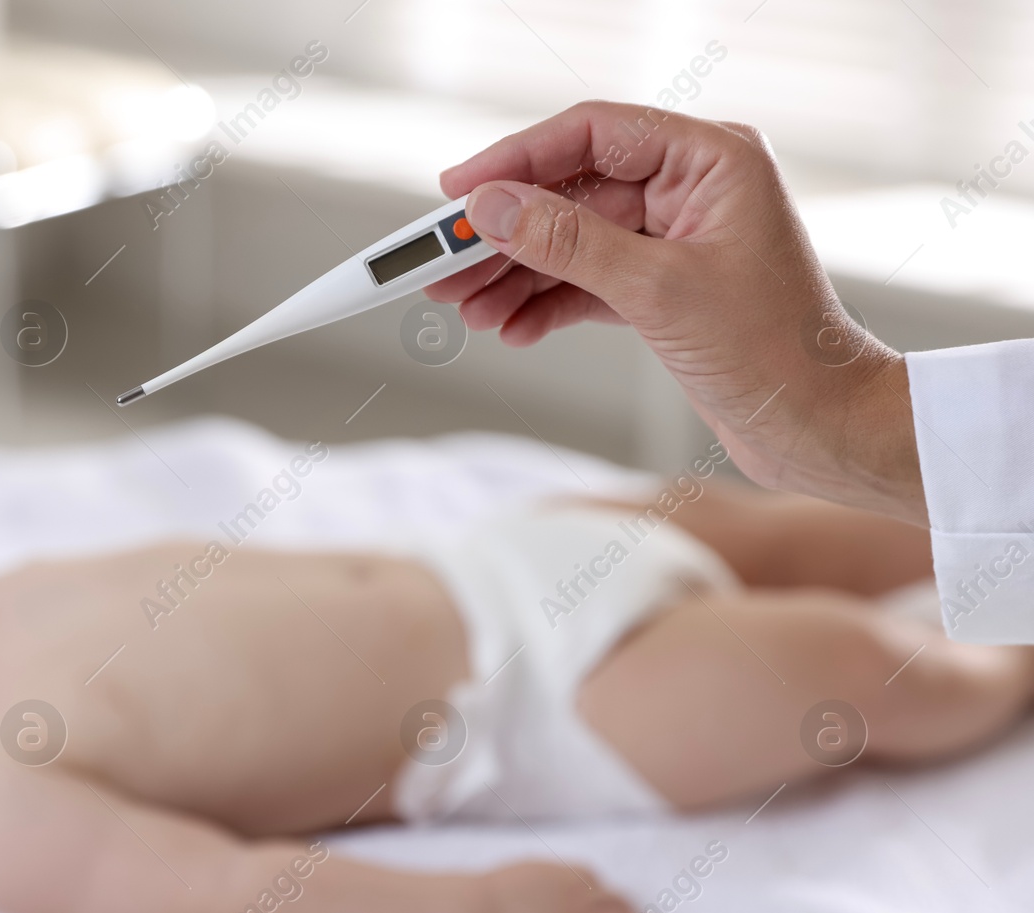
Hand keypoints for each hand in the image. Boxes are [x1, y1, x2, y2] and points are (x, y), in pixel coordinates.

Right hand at [425, 101, 923, 523]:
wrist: (820, 428)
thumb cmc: (775, 353)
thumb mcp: (658, 290)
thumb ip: (569, 243)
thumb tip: (494, 209)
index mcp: (711, 158)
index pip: (590, 134)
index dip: (515, 159)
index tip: (456, 190)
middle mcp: (693, 187)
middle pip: (570, 191)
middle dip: (504, 233)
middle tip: (442, 264)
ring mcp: (676, 237)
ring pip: (571, 241)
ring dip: (515, 275)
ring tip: (465, 308)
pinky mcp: (663, 287)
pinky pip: (585, 280)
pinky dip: (545, 304)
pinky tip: (510, 328)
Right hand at [482, 861, 661, 912]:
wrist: (484, 911)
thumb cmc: (499, 888)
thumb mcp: (530, 869)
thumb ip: (553, 875)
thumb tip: (560, 881)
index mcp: (574, 875)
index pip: (601, 886)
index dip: (611, 899)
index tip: (619, 910)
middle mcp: (583, 899)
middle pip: (622, 909)